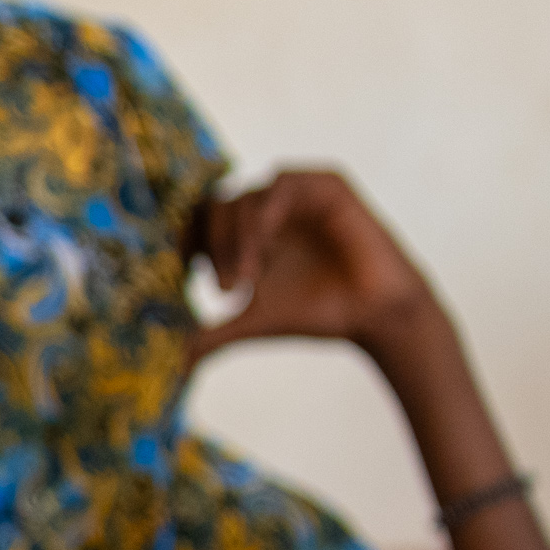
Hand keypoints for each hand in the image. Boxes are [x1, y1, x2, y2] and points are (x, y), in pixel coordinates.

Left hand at [190, 167, 443, 368]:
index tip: (184, 277)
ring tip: (246, 281)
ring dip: (235, 238)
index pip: (197, 221)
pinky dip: (263, 213)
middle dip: (213, 248)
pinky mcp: (325, 185)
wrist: (373, 314)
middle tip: (227, 290)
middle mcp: (265, 210)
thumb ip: (212, 337)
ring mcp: (294, 195)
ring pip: (242, 198)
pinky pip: (281, 184)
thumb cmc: (315, 313)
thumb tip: (175, 366)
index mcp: (243, 232)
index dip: (185, 244)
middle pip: (214, 209)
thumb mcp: (253, 322)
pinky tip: (265, 247)